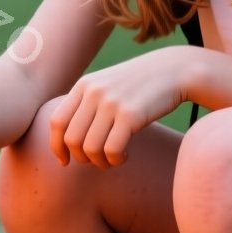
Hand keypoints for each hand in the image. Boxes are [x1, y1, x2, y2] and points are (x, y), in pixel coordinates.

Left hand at [52, 48, 190, 167]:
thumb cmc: (140, 84)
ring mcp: (111, 103)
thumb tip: (69, 138)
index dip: (57, 146)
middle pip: (72, 139)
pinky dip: (115, 160)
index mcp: (84, 85)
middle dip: (81, 158)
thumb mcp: (107, 85)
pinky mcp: (131, 115)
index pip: (57, 121)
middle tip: (97, 160)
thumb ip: (87, 103)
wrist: (174, 70)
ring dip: (100, 162)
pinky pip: (111, 150)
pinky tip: (124, 156)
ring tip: (112, 159)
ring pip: (90, 148)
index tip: (64, 161)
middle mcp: (94, 93)